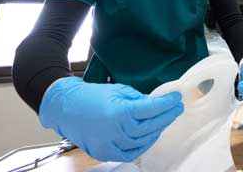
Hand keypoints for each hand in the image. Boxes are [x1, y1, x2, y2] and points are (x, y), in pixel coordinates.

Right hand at [39, 77, 183, 161]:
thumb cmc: (91, 96)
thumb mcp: (118, 90)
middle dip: (166, 116)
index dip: (166, 104)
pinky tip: (151, 135)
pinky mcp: (105, 153)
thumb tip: (155, 103)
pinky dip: (143, 145)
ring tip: (165, 120)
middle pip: (150, 126)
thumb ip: (138, 99)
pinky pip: (130, 153)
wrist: (66, 107)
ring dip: (157, 130)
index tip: (176, 98)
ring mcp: (110, 144)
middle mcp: (116, 130)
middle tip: (176, 108)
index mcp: (120, 112)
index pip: (151, 109)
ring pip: (143, 140)